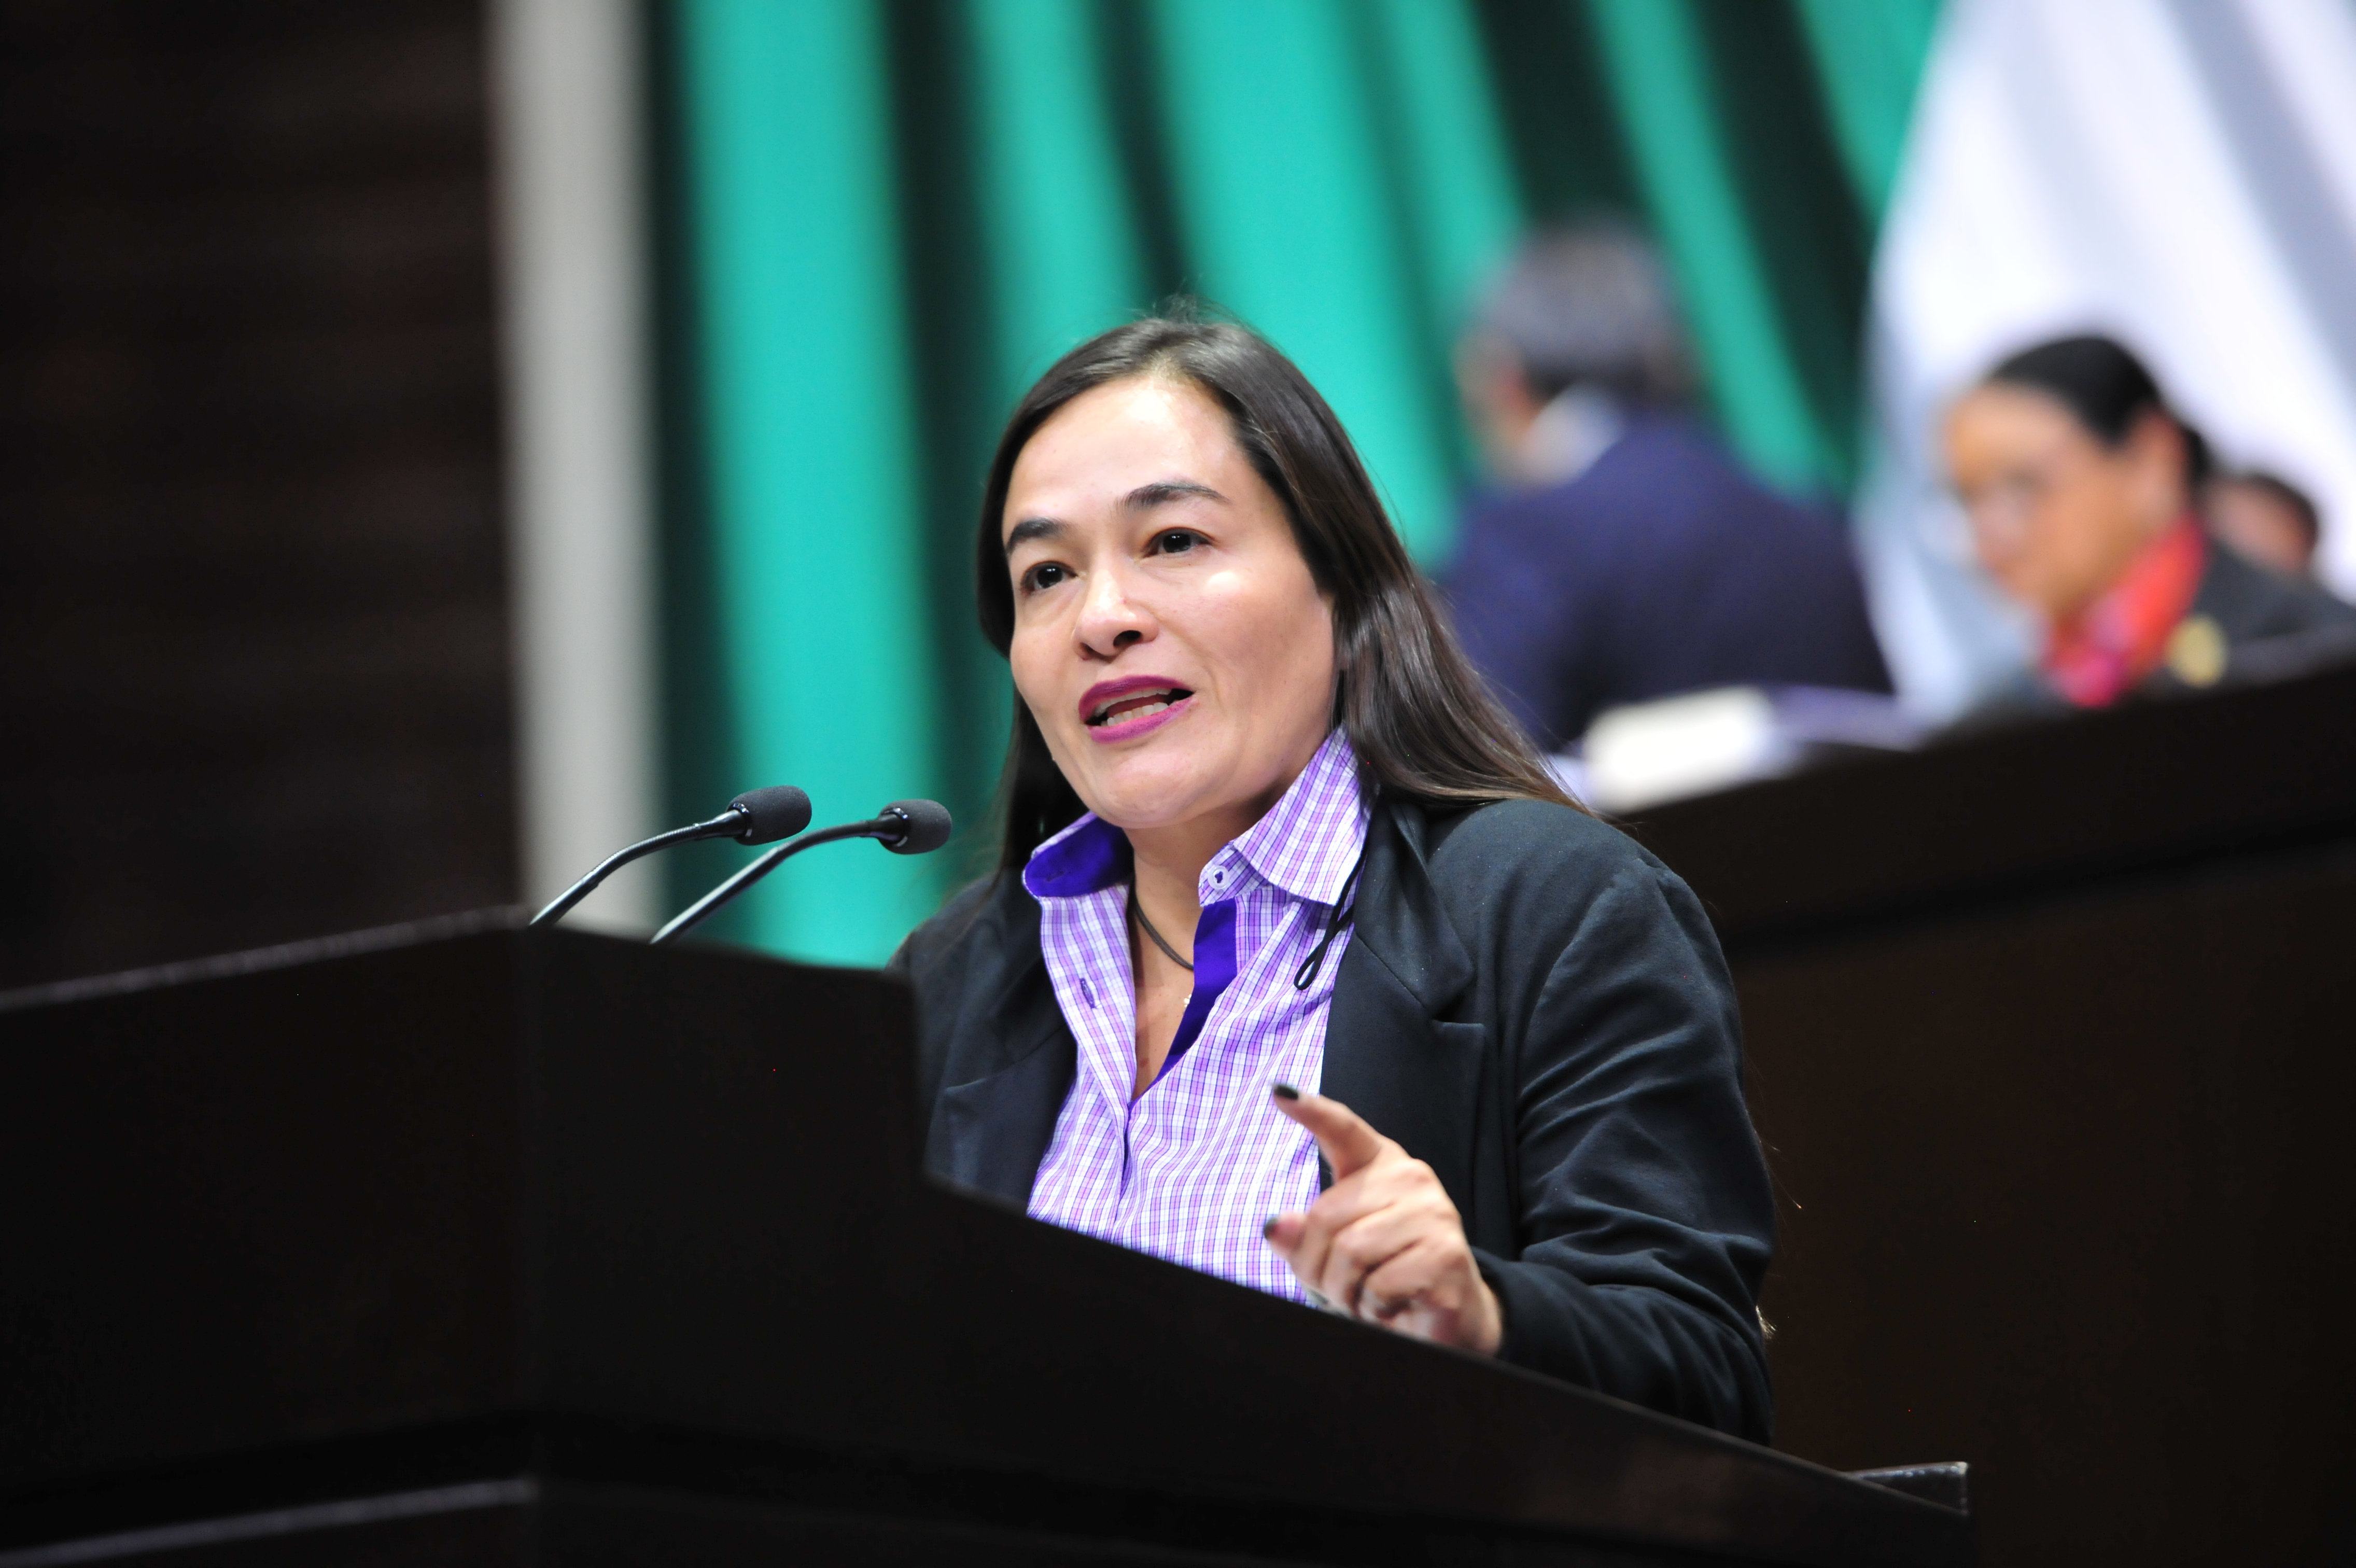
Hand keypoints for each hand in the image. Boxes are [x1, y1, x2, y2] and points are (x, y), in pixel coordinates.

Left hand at [1261, 1084, 1503, 1355]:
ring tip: (1369, 1297)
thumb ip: (1303, 1237)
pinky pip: (1378, 1284)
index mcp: (1381, 1167)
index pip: (1344, 1131)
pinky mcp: (1444, 1254)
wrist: (1446, 1320)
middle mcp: (1411, 1179)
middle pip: (1324, 1217)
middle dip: (1318, 1267)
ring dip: (1345, 1292)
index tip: (1280, 1093)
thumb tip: (1275, 1224)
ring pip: (1349, 1253)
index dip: (1313, 1111)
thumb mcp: (1331, 1256)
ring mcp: (1433, 1213)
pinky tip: (1394, 1306)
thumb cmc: (1383, 1278)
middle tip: (1343, 1288)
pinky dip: (1373, 1307)